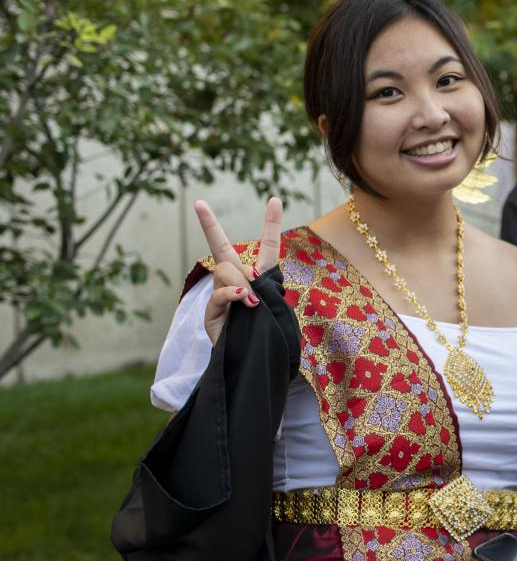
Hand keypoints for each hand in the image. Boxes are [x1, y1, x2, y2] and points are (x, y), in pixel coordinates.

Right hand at [195, 196, 282, 344]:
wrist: (251, 361)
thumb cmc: (267, 333)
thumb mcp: (270, 305)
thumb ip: (256, 287)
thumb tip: (240, 283)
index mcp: (260, 277)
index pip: (269, 246)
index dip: (272, 223)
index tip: (275, 199)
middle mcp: (237, 281)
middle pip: (221, 247)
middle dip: (208, 224)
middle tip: (198, 203)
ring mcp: (222, 294)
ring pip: (227, 270)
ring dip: (242, 284)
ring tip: (251, 304)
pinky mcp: (213, 310)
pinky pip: (221, 292)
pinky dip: (233, 294)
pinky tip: (244, 300)